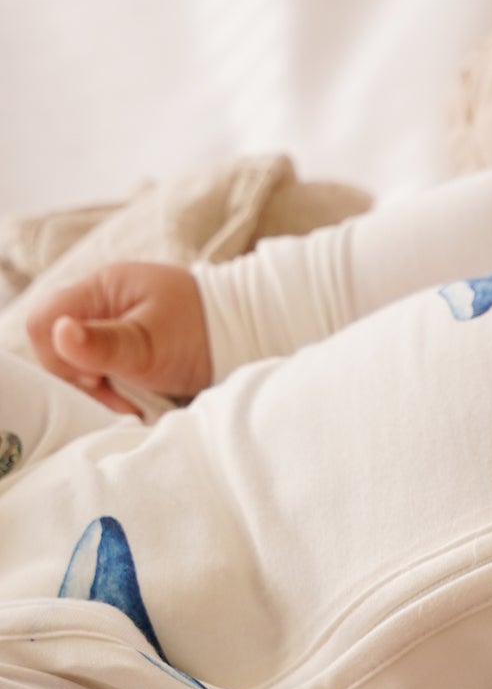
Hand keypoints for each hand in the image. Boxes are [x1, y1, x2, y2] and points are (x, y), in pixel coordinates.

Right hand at [23, 260, 212, 414]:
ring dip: (98, 387)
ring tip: (132, 400)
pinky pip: (99, 365)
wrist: (250, 335)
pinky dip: (112, 386)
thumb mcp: (152, 345)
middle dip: (80, 377)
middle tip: (119, 397)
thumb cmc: (204, 335)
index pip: (44, 322)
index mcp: (103, 288)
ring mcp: (114, 320)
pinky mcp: (126, 341)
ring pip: (76, 359)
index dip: (60, 357)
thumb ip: (104, 343)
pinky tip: (135, 396)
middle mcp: (103, 300)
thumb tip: (59, 333)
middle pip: (56, 344)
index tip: (97, 380)